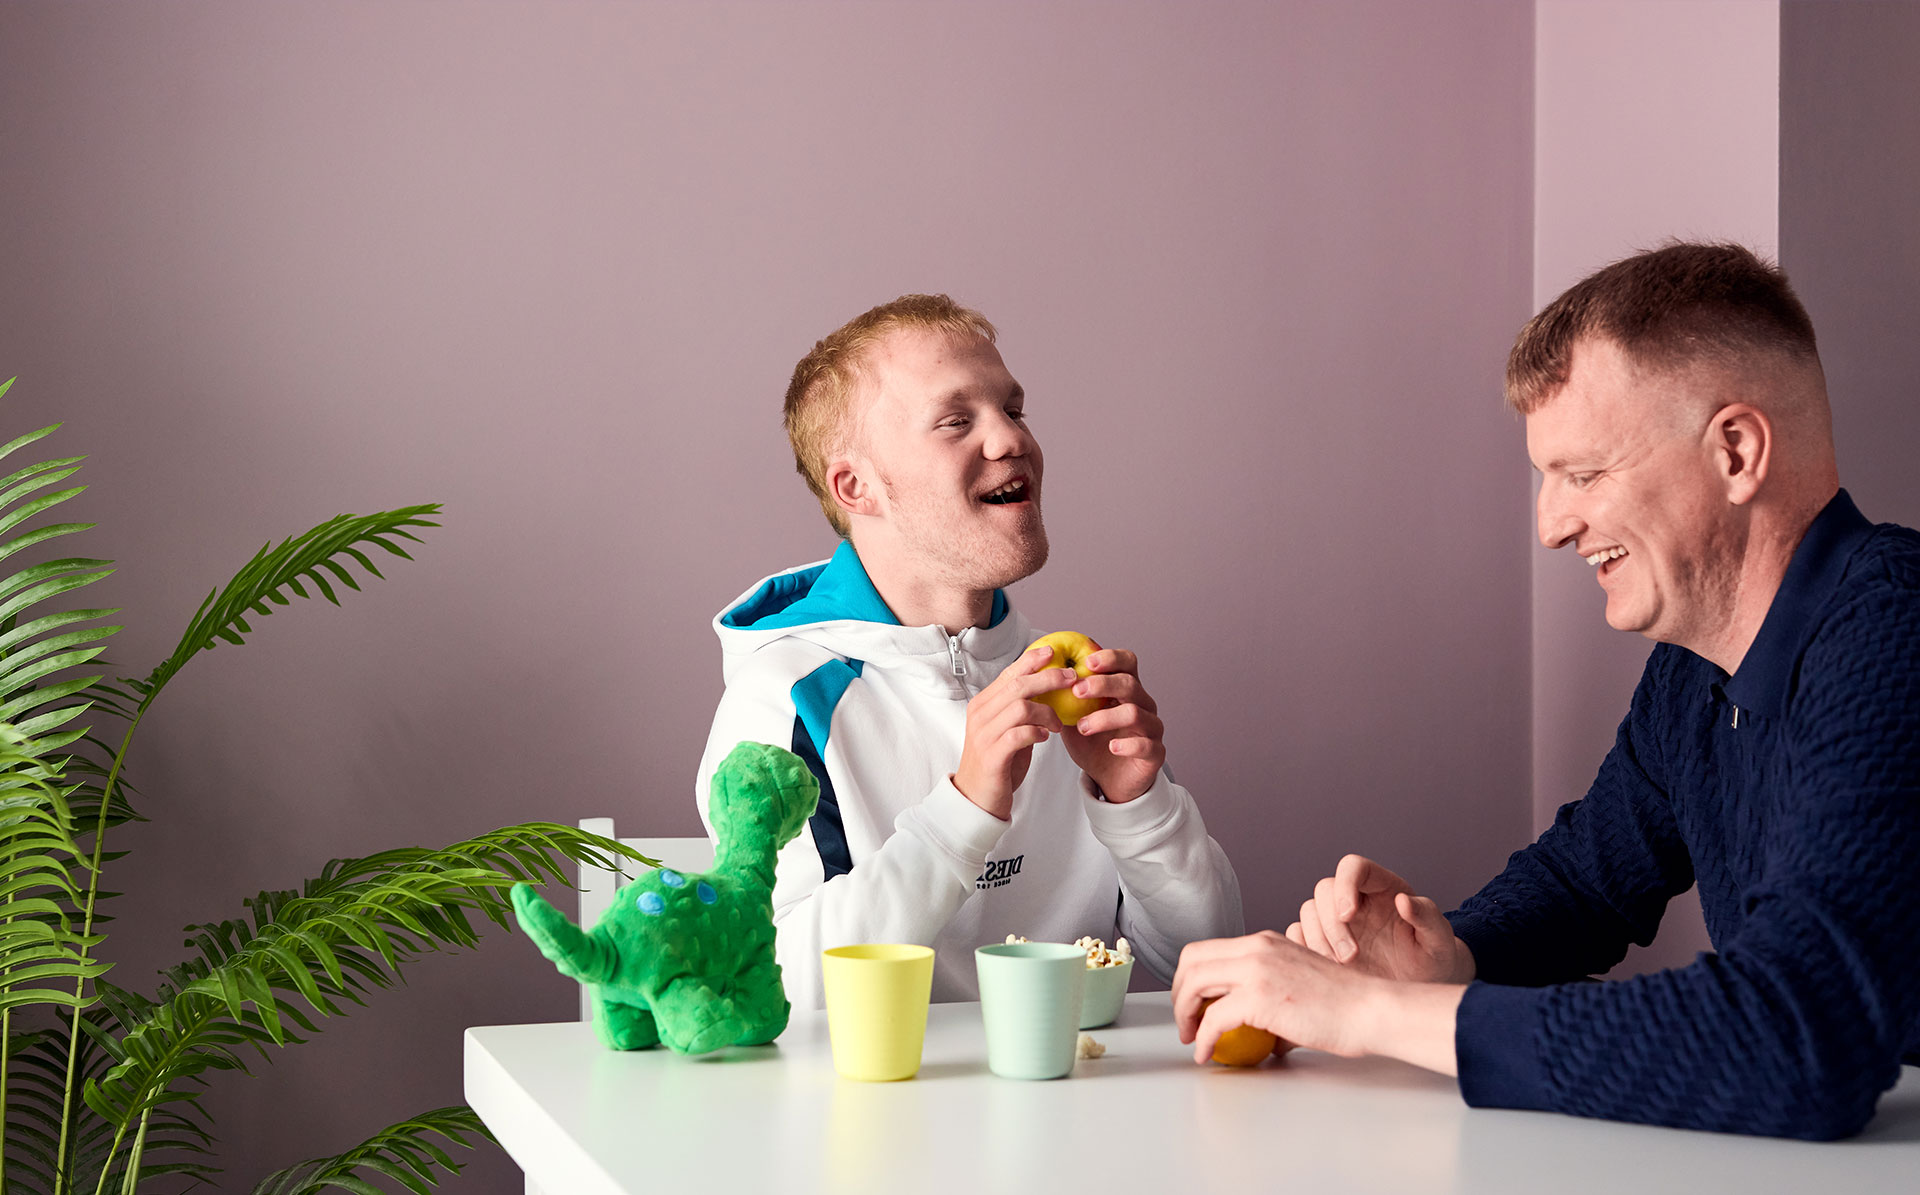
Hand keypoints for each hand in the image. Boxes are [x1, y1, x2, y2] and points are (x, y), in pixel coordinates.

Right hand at [951, 646, 1075, 819]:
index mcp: (983, 704)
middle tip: (1071, 680)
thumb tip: (1049, 688)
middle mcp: (980, 715)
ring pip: (1020, 708)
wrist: (976, 798)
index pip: (1008, 674)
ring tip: (1058, 724)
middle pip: (1017, 686)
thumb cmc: (997, 762)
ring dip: (1047, 712)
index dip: (1031, 660)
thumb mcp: (1007, 729)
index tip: (1053, 652)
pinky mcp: (992, 756)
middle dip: (1048, 679)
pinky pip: (1018, 735)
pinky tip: (1045, 737)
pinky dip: (1036, 732)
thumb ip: (1021, 709)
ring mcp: (984, 735)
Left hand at [1057, 647, 1164, 802]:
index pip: (1127, 662)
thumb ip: (1064, 699)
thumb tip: (1042, 676)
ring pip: (1135, 713)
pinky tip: (1111, 747)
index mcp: (1126, 689)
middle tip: (1076, 691)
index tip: (1086, 662)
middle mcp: (1144, 704)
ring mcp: (1152, 728)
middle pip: (1130, 684)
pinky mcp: (1155, 754)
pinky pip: (1146, 745)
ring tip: (1082, 727)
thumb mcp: (1073, 718)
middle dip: (1102, 684)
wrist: (1109, 780)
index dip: (1110, 658)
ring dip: (1105, 717)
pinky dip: (1127, 744)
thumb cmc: (1092, 744)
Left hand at [1172, 930, 1464, 1075]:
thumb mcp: (1296, 979)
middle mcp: (1256, 948)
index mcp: (1264, 941)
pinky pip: (1214, 1019)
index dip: (1189, 978)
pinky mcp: (1260, 998)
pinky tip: (1207, 1053)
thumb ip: (1266, 991)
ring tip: (1191, 1037)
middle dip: (1179, 994)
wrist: (1371, 1009)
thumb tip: (1246, 1019)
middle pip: (1191, 961)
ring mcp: (1257, 970)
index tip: (1192, 1003)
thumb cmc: (1344, 1003)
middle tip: (1185, 1021)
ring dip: (1184, 1014)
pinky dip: (1203, 1038)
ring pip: (1195, 984)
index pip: (1206, 949)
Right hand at [1286, 855, 1474, 983]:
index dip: (1345, 885)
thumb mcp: (1439, 940)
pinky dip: (1304, 949)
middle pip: (1325, 890)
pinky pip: (1298, 935)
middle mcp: (1356, 899)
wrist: (1420, 988)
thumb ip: (1427, 916)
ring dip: (1318, 939)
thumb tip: (1404, 900)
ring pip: (1308, 911)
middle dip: (1332, 924)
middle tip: (1350, 957)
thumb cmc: (1433, 959)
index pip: (1353, 866)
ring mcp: (1336, 921)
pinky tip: (1327, 969)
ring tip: (1342, 967)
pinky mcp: (1323, 942)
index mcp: (1383, 888)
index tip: (1348, 915)